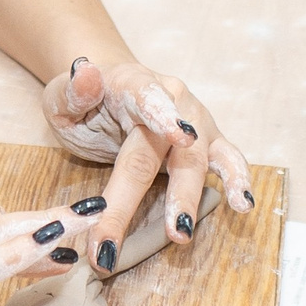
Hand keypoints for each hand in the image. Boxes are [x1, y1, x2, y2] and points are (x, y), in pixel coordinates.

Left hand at [40, 58, 253, 273]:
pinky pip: (227, 159)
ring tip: (182, 230)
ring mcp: (196, 120)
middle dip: (157, 194)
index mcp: (134, 83)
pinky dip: (237, 180)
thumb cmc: (86, 101)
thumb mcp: (62, 95)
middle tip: (158, 232)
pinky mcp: (208, 142)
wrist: (111, 89)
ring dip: (190, 197)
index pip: (149, 99)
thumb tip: (85, 74)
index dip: (165, 116)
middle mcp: (173, 98)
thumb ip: (71, 92)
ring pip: (197, 160)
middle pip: (164, 149)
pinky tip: (243, 204)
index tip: (179, 136)